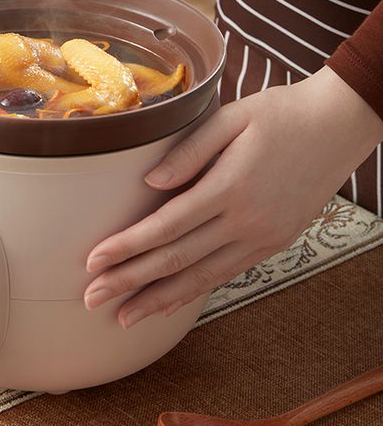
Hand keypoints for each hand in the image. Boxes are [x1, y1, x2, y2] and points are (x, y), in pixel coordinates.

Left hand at [83, 66, 382, 327]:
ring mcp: (262, 237)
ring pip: (200, 277)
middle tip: (92, 298)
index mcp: (230, 187)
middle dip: (130, 281)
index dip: (127, 246)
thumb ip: (189, 152)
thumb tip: (149, 182)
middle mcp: (246, 221)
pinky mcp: (273, 243)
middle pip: (176, 259)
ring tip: (124, 317)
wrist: (338, 127)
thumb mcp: (231, 119)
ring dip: (158, 299)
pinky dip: (194, 292)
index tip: (94, 260)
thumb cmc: (280, 115)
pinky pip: (226, 275)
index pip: (166, 226)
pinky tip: (169, 303)